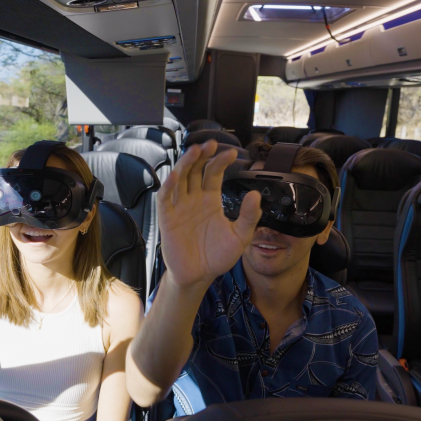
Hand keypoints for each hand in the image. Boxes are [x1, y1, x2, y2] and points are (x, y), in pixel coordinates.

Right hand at [157, 140, 260, 288]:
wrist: (199, 276)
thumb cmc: (217, 257)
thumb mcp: (241, 237)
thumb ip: (249, 216)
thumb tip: (255, 194)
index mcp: (211, 200)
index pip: (213, 173)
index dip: (221, 161)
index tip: (232, 153)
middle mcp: (194, 199)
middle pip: (195, 169)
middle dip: (202, 155)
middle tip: (211, 144)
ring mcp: (179, 207)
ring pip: (180, 178)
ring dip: (186, 163)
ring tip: (196, 150)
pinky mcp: (167, 218)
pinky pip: (165, 198)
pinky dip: (168, 185)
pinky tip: (176, 175)